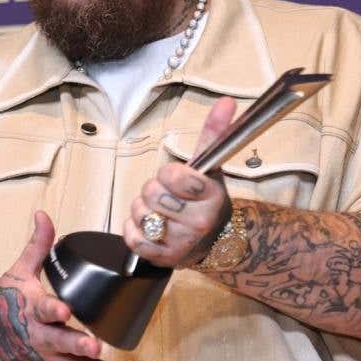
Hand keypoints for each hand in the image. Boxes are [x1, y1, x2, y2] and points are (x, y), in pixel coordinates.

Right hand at [0, 211, 137, 360]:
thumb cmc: (2, 302)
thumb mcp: (18, 271)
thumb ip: (37, 245)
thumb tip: (43, 213)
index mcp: (30, 308)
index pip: (42, 309)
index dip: (53, 309)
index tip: (64, 310)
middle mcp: (38, 336)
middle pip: (58, 341)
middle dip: (75, 343)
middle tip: (93, 346)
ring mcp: (46, 357)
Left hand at [123, 96, 236, 267]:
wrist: (218, 240)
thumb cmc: (207, 199)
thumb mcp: (212, 167)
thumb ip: (215, 132)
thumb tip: (226, 101)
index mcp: (212, 196)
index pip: (176, 176)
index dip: (168, 173)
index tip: (174, 176)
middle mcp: (200, 222)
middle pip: (153, 194)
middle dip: (153, 189)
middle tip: (166, 194)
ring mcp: (183, 242)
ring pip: (141, 214)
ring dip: (142, 209)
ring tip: (158, 210)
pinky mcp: (165, 259)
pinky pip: (133, 238)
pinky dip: (133, 228)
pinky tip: (148, 225)